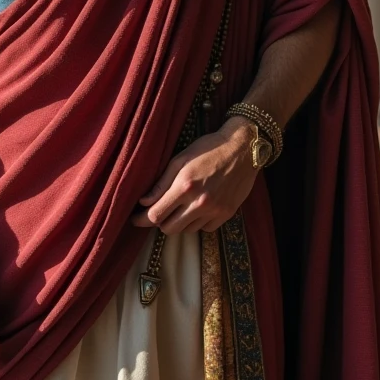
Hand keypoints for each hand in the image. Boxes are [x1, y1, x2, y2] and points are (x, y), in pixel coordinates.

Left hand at [132, 117, 257, 234]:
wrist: (243, 149)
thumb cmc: (209, 149)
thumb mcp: (180, 159)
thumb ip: (161, 182)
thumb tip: (143, 201)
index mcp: (184, 186)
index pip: (156, 214)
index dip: (142, 219)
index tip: (135, 219)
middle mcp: (199, 202)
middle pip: (169, 229)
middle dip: (160, 222)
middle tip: (159, 212)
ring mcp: (214, 211)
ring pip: (187, 230)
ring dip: (180, 222)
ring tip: (181, 207)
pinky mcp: (227, 214)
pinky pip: (205, 229)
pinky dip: (198, 222)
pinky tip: (198, 208)